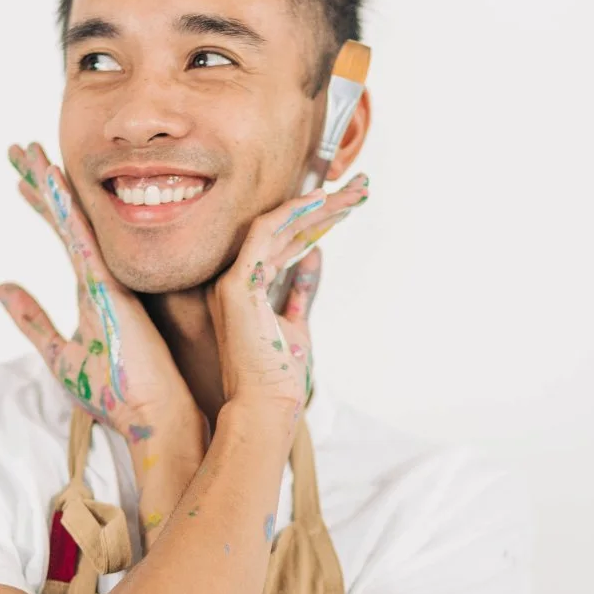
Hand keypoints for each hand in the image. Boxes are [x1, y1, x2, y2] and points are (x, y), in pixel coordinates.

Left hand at [0, 141, 200, 444]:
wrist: (155, 416)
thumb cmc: (117, 393)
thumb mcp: (60, 352)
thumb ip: (32, 319)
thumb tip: (1, 287)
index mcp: (93, 287)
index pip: (64, 234)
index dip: (42, 205)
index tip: (20, 178)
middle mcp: (102, 274)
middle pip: (66, 217)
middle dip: (41, 182)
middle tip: (16, 149)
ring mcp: (107, 277)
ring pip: (73, 218)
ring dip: (47, 183)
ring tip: (25, 150)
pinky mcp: (109, 287)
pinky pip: (81, 238)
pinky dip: (63, 208)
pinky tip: (47, 182)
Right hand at [206, 173, 368, 432]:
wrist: (264, 405)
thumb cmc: (278, 376)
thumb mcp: (298, 325)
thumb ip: (302, 290)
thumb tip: (315, 256)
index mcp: (248, 288)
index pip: (285, 242)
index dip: (317, 220)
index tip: (348, 204)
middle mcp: (236, 278)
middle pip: (285, 229)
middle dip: (325, 205)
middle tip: (361, 187)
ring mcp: (232, 278)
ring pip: (278, 224)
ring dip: (319, 205)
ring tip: (356, 191)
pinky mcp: (236, 283)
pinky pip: (265, 232)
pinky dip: (292, 213)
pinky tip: (322, 201)